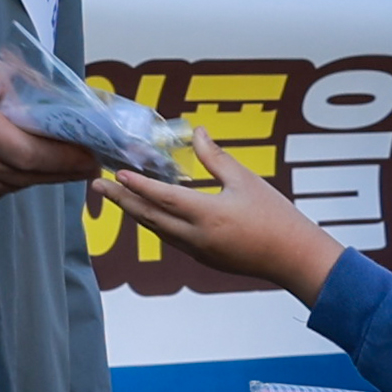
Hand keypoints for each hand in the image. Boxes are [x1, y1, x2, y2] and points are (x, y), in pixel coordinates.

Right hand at [0, 47, 91, 207]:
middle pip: (26, 174)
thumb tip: (61, 103)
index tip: (92, 155)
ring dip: (38, 176)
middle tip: (88, 161)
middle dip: (61, 169)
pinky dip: (11, 180)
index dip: (67, 159)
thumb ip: (21, 84)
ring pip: (11, 186)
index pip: (33, 154)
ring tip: (61, 163)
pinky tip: (21, 166)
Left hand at [99, 138, 343, 298]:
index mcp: (207, 215)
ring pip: (156, 230)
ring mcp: (198, 251)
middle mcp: (196, 237)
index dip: (137, 185)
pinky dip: (154, 223)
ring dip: (135, 212)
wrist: (294, 259)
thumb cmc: (276, 218)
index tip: (116, 173)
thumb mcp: (246, 181)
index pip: (162, 197)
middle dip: (121, 200)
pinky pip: (170, 239)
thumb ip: (216, 158)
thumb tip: (198, 133)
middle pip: (148, 217)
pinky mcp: (204, 258)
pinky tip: (149, 212)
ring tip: (116, 197)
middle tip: (97, 186)